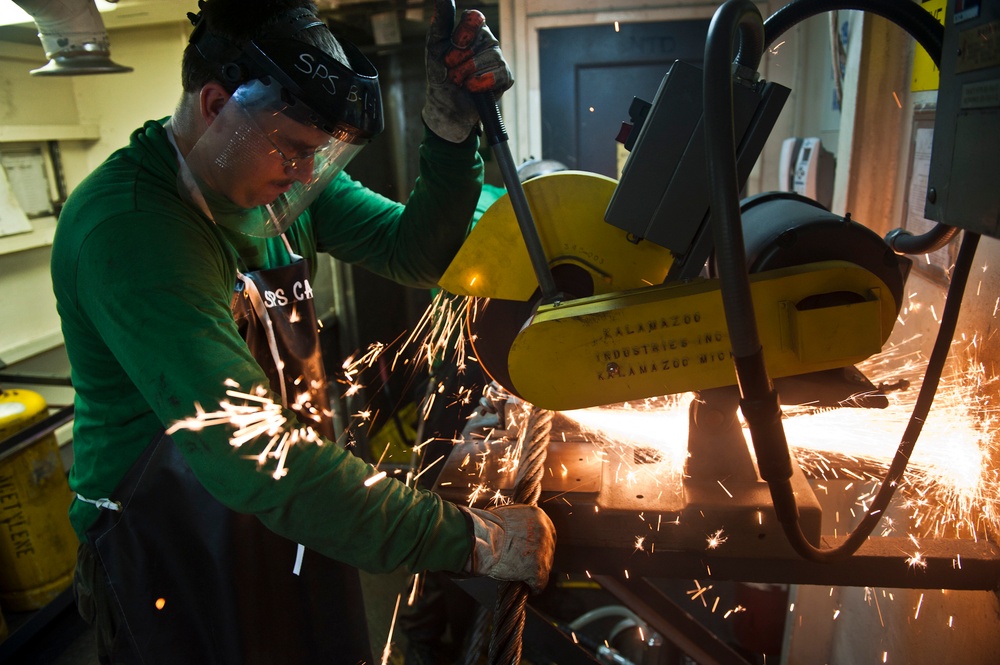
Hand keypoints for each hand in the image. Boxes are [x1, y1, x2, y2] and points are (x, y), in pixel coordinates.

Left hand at [423, 0, 513, 142]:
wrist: (445, 104)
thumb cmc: (440, 72)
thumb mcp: (435, 45)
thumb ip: (442, 21)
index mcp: (473, 29)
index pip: (475, 18)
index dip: (463, 34)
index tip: (454, 47)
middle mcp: (488, 40)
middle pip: (480, 41)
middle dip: (459, 60)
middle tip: (452, 68)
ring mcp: (498, 58)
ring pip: (487, 60)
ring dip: (466, 75)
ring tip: (460, 81)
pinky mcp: (506, 77)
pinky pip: (496, 76)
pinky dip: (478, 85)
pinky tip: (472, 89)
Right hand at [460, 504, 555, 592]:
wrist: (482, 538)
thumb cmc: (487, 526)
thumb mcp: (507, 515)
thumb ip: (518, 522)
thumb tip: (516, 531)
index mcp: (538, 516)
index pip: (544, 531)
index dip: (535, 543)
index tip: (528, 549)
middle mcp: (546, 531)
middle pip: (547, 549)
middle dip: (536, 556)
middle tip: (524, 562)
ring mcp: (544, 551)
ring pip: (545, 566)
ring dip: (534, 570)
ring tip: (521, 574)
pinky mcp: (538, 570)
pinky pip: (539, 583)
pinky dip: (533, 587)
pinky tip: (527, 587)